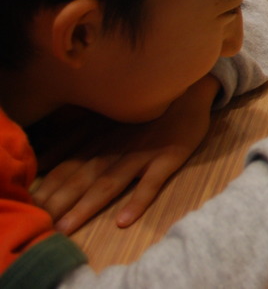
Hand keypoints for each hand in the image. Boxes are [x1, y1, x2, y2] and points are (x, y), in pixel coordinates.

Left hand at [33, 76, 218, 232]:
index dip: (46, 188)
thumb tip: (40, 161)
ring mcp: (142, 153)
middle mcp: (114, 147)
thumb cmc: (145, 107)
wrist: (189, 88)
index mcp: (99, 139)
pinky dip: (137, 200)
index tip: (31, 208)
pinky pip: (151, 182)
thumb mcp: (107, 116)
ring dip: (87, 205)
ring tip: (67, 227)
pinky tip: (124, 219)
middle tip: (39, 225)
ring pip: (109, 182)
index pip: (65, 167)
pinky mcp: (168, 157)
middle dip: (57, 202)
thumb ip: (76, 138)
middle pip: (81, 178)